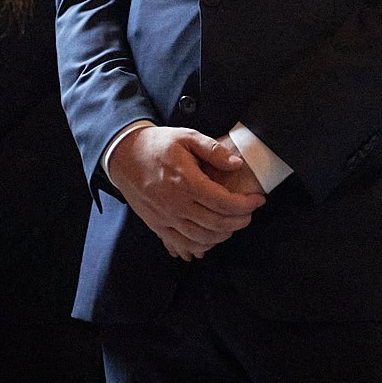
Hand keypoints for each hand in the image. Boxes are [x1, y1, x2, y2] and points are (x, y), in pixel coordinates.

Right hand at [106, 125, 262, 260]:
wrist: (124, 156)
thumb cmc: (157, 145)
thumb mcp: (187, 136)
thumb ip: (213, 150)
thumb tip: (236, 164)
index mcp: (186, 181)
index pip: (224, 202)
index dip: (246, 205)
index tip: (257, 200)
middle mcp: (177, 204)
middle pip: (217, 224)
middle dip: (240, 221)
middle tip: (249, 213)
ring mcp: (166, 218)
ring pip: (202, 238)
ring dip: (223, 234)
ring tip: (233, 223)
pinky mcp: (158, 225)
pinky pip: (183, 244)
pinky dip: (201, 245)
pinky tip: (211, 238)